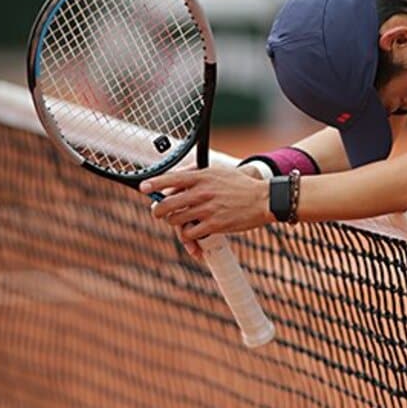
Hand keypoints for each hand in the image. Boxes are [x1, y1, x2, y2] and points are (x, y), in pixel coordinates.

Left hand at [141, 165, 269, 256]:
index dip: (153, 184)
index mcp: (202, 177)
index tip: (143, 188)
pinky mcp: (214, 225)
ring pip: (176, 220)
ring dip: (175, 223)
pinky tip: (193, 234)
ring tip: (181, 222)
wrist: (263, 199)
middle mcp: (202, 192)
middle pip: (167, 204)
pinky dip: (189, 235)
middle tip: (159, 213)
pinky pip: (190, 233)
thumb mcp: (218, 172)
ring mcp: (207, 209)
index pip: (171, 178)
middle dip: (159, 211)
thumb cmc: (240, 186)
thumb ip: (197, 174)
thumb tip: (175, 177)